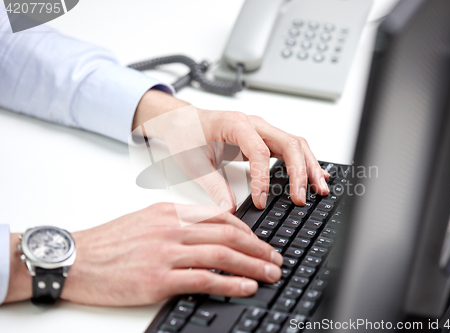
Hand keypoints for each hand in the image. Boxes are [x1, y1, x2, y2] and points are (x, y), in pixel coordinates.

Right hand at [5, 204, 282, 305]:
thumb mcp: (145, 221)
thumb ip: (177, 225)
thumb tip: (206, 235)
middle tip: (275, 258)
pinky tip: (247, 286)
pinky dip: (230, 282)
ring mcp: (166, 252)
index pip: (220, 217)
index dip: (247, 230)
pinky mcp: (158, 278)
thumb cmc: (108, 243)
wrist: (74, 259)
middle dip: (258, 247)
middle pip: (228, 235)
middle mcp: (172, 228)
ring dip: (252, 265)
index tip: (259, 241)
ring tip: (271, 273)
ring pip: (222, 255)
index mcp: (171, 212)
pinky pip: (204, 278)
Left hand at [133, 90, 329, 209]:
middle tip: (301, 198)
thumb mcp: (193, 162)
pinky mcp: (265, 140)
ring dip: (309, 167)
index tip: (262, 201)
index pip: (259, 151)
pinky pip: (290, 149)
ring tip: (319, 189)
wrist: (183, 121)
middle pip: (288, 143)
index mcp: (235, 124)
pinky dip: (304, 163)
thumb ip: (212, 186)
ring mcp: (262, 131)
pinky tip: (314, 176)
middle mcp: (254, 124)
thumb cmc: (186, 134)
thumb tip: (229, 208)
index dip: (263, 179)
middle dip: (300, 172)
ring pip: (296, 145)